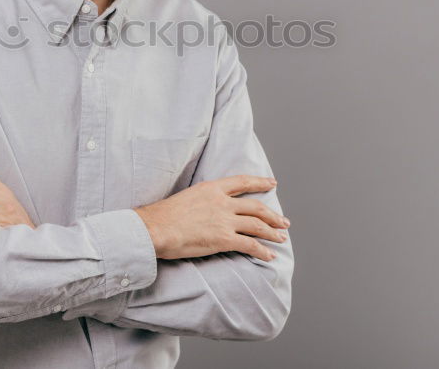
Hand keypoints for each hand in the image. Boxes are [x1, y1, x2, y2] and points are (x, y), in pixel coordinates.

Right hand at [133, 175, 289, 261]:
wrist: (155, 228)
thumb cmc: (163, 215)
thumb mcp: (187, 196)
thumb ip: (203, 199)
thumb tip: (208, 207)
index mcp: (212, 188)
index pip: (242, 182)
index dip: (260, 182)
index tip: (272, 183)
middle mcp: (222, 202)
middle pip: (256, 207)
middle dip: (272, 215)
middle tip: (283, 221)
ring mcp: (224, 220)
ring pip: (257, 225)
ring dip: (272, 232)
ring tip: (281, 238)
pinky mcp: (223, 239)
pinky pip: (250, 245)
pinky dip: (263, 250)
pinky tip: (269, 255)